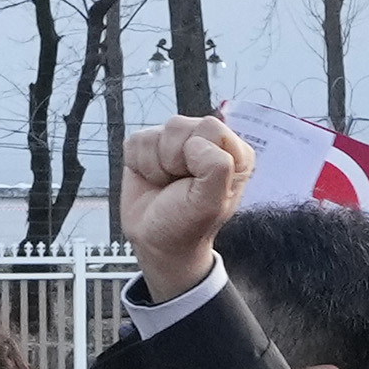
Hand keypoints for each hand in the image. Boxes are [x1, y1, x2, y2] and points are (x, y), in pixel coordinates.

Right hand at [122, 112, 245, 293]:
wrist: (156, 242)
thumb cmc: (187, 226)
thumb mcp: (210, 204)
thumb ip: (216, 168)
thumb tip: (194, 144)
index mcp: (231, 152)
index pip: (211, 128)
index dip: (197, 155)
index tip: (196, 182)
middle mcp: (205, 141)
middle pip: (179, 125)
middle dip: (173, 160)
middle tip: (179, 185)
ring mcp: (175, 141)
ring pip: (157, 133)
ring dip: (156, 165)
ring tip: (166, 183)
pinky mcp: (149, 146)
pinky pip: (137, 141)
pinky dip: (139, 165)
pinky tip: (152, 179)